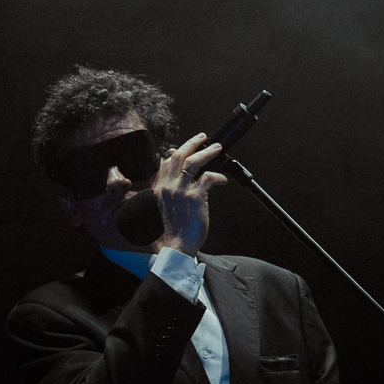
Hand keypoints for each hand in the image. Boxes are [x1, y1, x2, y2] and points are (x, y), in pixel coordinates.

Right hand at [154, 133, 226, 256]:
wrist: (177, 245)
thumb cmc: (175, 228)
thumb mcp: (166, 206)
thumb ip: (172, 190)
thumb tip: (183, 176)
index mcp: (160, 188)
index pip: (166, 162)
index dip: (178, 151)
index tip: (189, 146)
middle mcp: (168, 186)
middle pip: (178, 155)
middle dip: (192, 143)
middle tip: (203, 137)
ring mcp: (181, 191)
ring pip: (193, 162)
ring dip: (207, 152)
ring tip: (217, 148)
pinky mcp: (195, 197)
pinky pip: (209, 178)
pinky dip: (218, 177)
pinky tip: (223, 180)